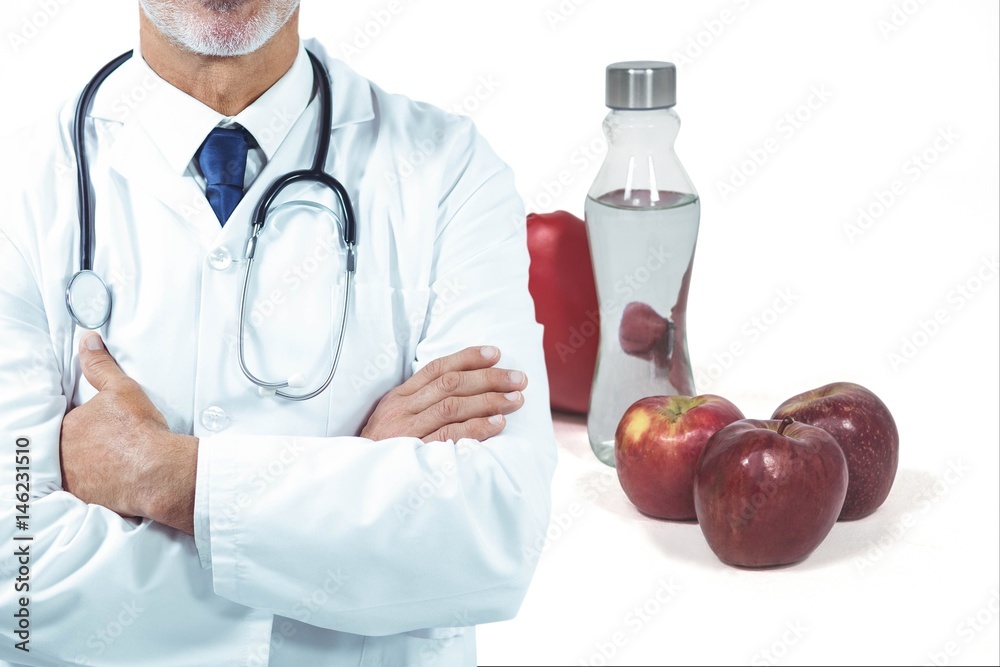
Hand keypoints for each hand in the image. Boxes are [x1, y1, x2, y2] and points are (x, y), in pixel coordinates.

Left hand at [59, 333, 197, 533]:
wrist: (157, 471)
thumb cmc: (140, 431)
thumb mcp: (122, 389)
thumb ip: (100, 366)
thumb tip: (88, 341)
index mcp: (68, 425)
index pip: (71, 423)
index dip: (90, 425)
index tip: (108, 429)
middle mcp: (63, 454)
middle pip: (70, 447)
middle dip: (86, 447)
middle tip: (113, 447)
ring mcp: (73, 479)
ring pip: (76, 470)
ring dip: (89, 468)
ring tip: (114, 465)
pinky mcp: (86, 499)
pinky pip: (86, 491)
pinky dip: (97, 488)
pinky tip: (114, 483)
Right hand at [360, 346, 527, 442]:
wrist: (352, 483)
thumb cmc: (381, 451)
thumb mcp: (393, 420)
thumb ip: (420, 404)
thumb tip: (461, 388)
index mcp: (399, 397)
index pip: (437, 368)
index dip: (468, 358)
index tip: (496, 354)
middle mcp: (403, 409)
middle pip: (451, 384)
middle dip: (489, 378)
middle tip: (519, 379)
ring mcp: (408, 431)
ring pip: (452, 406)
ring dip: (489, 400)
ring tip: (515, 400)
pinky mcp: (414, 454)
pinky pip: (449, 436)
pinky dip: (476, 428)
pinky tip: (498, 424)